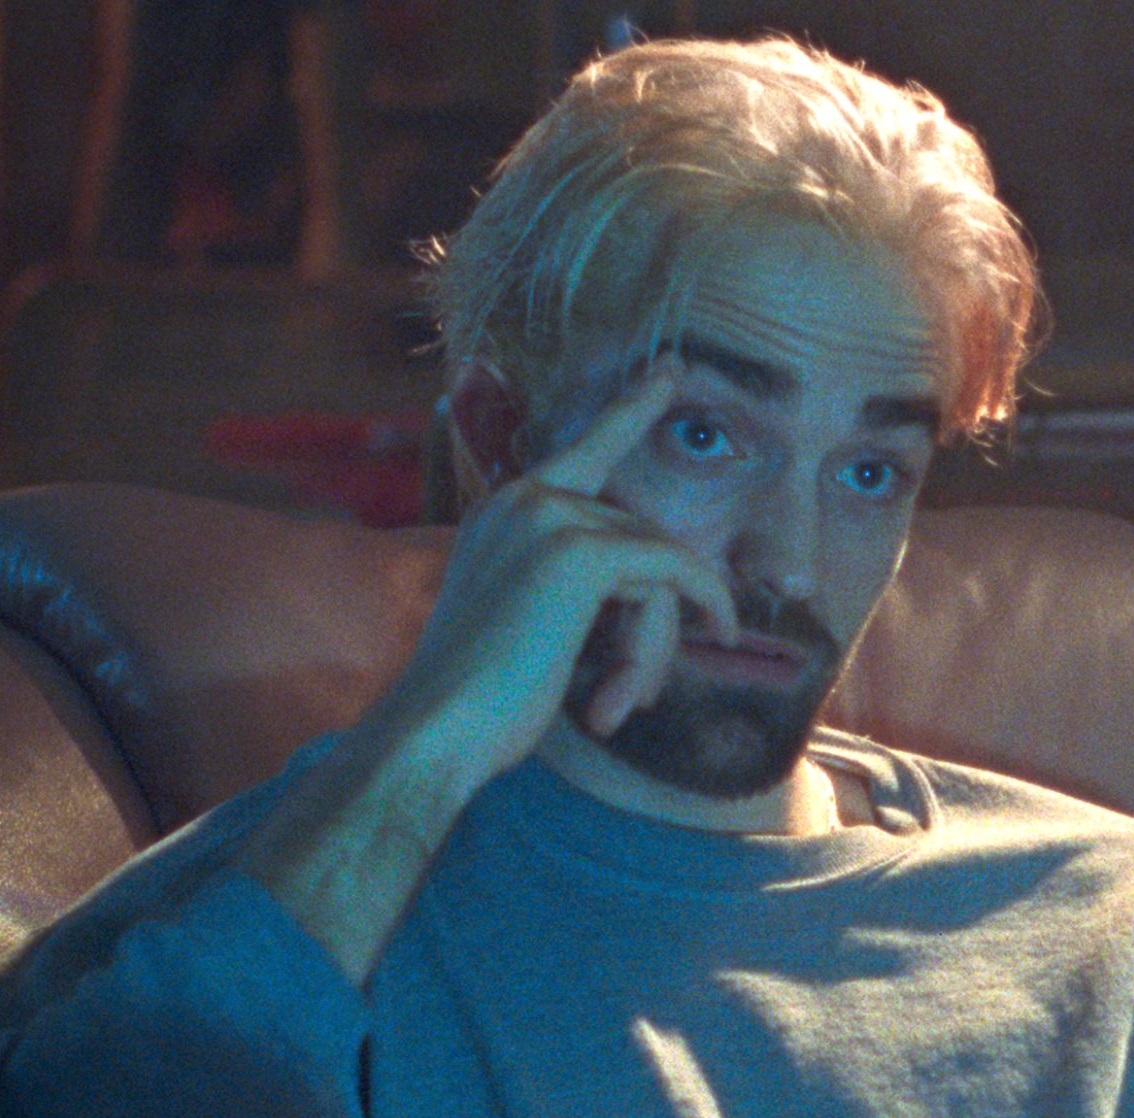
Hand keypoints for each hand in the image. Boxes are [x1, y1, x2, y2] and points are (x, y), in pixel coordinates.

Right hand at [360, 357, 735, 780]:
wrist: (435, 730)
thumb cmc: (477, 703)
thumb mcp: (528, 627)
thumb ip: (577, 589)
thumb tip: (662, 589)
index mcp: (502, 512)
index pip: (584, 450)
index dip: (632, 409)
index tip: (671, 370)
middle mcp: (523, 500)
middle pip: (639, 538)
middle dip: (652, 621)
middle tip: (628, 694)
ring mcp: (550, 519)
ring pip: (659, 564)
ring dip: (655, 644)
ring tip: (619, 704)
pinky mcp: (579, 554)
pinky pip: (674, 573)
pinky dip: (699, 610)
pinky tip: (684, 659)